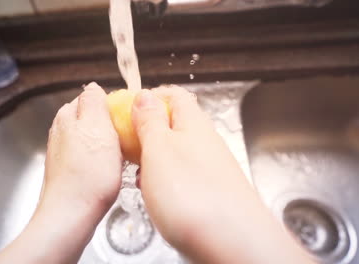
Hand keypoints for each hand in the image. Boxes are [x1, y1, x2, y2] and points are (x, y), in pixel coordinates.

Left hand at [42, 82, 121, 212]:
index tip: (128, 119)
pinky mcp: (69, 172)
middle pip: (93, 119)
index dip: (113, 106)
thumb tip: (93, 86)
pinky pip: (91, 157)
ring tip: (121, 157)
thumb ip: (94, 102)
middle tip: (128, 139)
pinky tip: (110, 171)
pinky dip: (102, 160)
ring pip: (93, 139)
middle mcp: (61, 132)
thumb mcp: (96, 127)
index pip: (93, 98)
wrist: (72, 214)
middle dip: (111, 126)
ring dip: (108, 144)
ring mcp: (64, 153)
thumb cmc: (88, 174)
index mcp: (67, 115)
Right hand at [132, 86, 313, 263]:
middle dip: (147, 132)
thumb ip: (150, 121)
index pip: (174, 95)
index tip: (128, 108)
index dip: (150, 97)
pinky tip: (154, 196)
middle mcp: (204, 143)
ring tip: (137, 172)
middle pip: (173, 125)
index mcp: (193, 123)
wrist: (231, 243)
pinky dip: (163, 182)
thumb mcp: (159, 148)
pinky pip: (180, 178)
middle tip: (127, 144)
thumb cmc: (195, 195)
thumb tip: (144, 96)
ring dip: (152, 159)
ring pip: (175, 153)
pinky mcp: (207, 194)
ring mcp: (208, 169)